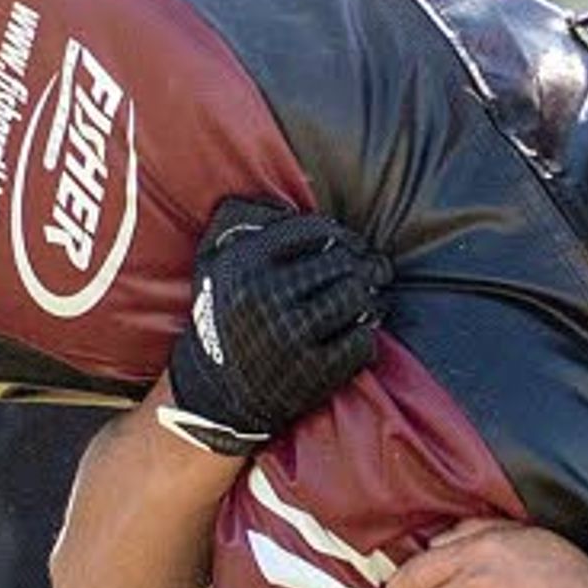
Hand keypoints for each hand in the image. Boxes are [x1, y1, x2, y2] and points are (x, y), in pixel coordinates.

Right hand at [157, 197, 388, 456]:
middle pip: (341, 263)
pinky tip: (358, 331)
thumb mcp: (216, 263)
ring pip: (356, 298)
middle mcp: (265, 296)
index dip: (340, 235)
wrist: (214, 393)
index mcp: (244, 263)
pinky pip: (361, 341)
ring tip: (370, 298)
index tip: (348, 245)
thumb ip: (245, 224)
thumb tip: (292, 195)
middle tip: (372, 271)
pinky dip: (366, 335)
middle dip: (361, 266)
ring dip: (370, 298)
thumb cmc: (225, 317)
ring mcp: (290, 336)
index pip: (314, 230)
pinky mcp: (311, 372)